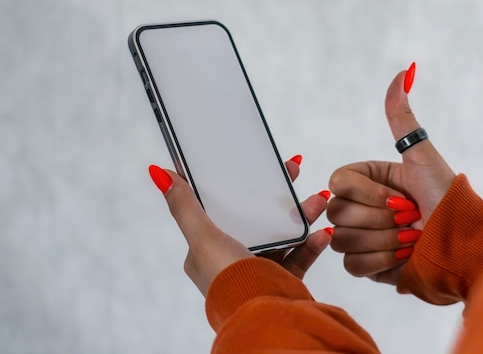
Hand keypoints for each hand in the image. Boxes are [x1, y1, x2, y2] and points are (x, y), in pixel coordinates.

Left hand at [148, 157, 331, 295]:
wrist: (264, 318)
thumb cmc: (228, 281)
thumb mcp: (202, 238)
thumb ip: (185, 207)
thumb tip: (160, 175)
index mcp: (208, 251)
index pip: (222, 209)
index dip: (239, 185)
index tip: (256, 165)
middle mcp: (233, 259)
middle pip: (258, 217)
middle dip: (279, 195)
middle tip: (292, 171)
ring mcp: (260, 269)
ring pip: (282, 233)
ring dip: (301, 215)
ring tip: (317, 200)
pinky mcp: (283, 280)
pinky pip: (300, 255)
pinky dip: (312, 242)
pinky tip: (322, 232)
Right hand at [327, 65, 455, 283]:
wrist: (464, 247)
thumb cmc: (447, 199)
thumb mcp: (422, 157)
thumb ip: (403, 118)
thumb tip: (403, 71)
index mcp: (368, 181)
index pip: (337, 183)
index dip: (366, 193)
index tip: (399, 197)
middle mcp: (361, 207)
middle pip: (336, 213)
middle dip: (379, 220)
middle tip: (409, 219)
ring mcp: (362, 237)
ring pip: (343, 240)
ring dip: (383, 242)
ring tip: (410, 239)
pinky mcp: (367, 265)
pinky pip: (352, 265)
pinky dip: (380, 262)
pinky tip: (404, 257)